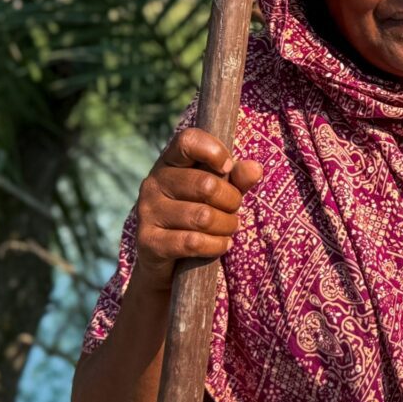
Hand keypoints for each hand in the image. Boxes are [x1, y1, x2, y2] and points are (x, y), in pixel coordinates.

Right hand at [134, 127, 262, 291]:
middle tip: (234, 210)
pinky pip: (193, 242)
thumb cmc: (197, 215)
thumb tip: (255, 169)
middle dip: (231, 201)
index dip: (214, 151)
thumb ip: (237, 179)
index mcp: (170, 162)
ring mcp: (147, 212)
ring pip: (203, 217)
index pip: (188, 140)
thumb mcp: (220, 193)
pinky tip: (222, 244)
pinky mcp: (148, 242)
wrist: (166, 261)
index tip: (227, 168)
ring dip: (227, 226)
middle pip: (206, 185)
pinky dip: (216, 245)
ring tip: (229, 228)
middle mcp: (154, 183)